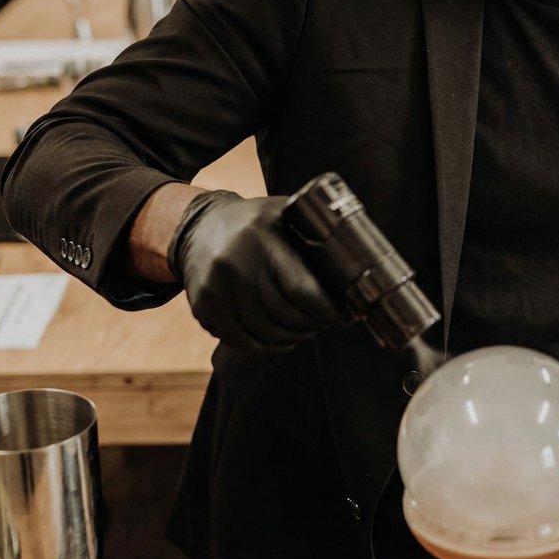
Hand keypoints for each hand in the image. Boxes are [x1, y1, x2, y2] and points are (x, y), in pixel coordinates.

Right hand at [168, 189, 342, 353]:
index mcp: (263, 237)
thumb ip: (313, 231)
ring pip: (265, 332)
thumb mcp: (284, 212)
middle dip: (314, 324)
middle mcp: (236, 263)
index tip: (345, 314)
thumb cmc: (256, 222)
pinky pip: (240, 340)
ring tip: (308, 331)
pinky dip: (266, 347)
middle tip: (328, 322)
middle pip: (285, 315)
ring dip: (294, 338)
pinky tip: (283, 342)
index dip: (327, 310)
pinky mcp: (204, 306)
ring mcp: (216, 287)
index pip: (302, 289)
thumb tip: (358, 259)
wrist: (200, 226)